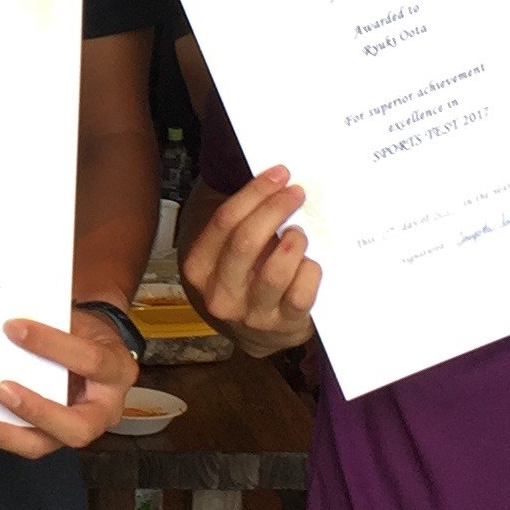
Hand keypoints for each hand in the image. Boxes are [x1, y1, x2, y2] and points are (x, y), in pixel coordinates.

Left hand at [0, 310, 138, 456]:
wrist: (94, 347)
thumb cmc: (84, 332)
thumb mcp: (80, 321)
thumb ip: (53, 325)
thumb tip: (5, 326)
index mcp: (117, 371)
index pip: (90, 361)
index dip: (52, 345)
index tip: (13, 328)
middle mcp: (106, 410)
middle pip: (77, 426)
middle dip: (36, 410)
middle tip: (0, 389)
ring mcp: (78, 428)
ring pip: (45, 444)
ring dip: (6, 434)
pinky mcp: (53, 436)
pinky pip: (26, 441)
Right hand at [179, 168, 319, 357]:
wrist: (261, 334)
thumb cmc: (247, 279)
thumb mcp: (229, 253)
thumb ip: (239, 222)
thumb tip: (270, 179)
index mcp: (198, 268)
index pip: (224, 221)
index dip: (254, 192)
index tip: (280, 174)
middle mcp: (220, 294)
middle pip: (246, 241)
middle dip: (275, 209)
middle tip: (296, 193)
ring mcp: (252, 314)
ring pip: (275, 270)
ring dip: (294, 242)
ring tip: (300, 233)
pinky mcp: (284, 326)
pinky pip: (302, 293)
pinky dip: (310, 271)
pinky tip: (310, 263)